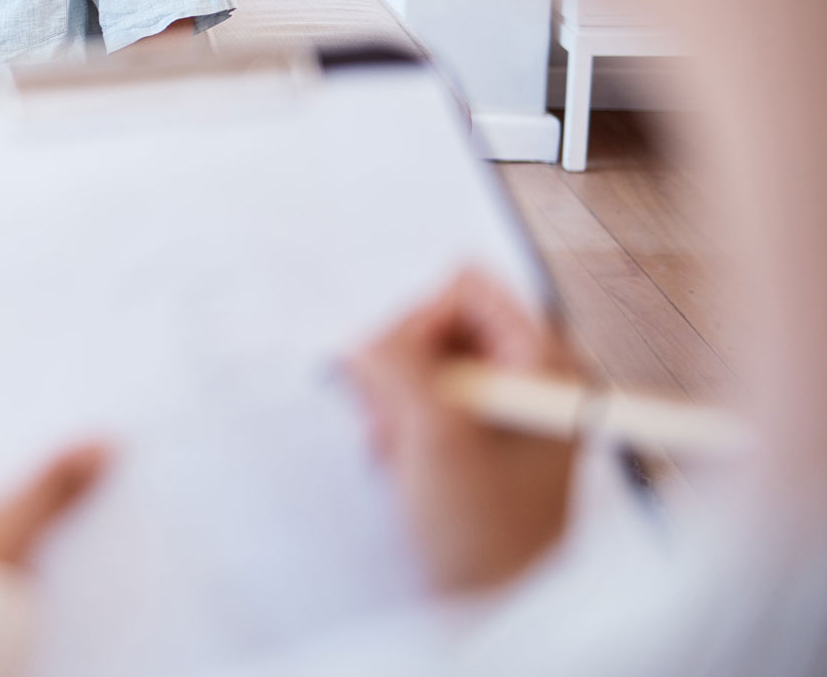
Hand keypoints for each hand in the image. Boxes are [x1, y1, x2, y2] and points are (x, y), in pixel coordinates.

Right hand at [346, 267, 578, 593]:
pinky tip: (399, 461)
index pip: (464, 289)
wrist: (491, 618)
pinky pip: (420, 401)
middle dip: (400, 368)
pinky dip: (398, 426)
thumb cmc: (488, 539)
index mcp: (546, 365)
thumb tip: (361, 333)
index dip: (419, 322)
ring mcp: (502, 410)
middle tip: (394, 421)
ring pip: (421, 364)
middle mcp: (529, 378)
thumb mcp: (436, 437)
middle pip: (439, 323)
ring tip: (396, 449)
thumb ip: (399, 364)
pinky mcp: (475, 439)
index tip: (401, 373)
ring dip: (393, 401)